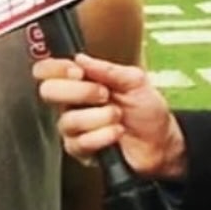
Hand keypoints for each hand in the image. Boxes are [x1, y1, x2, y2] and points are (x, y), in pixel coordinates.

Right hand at [34, 53, 186, 179]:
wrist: (161, 143)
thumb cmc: (148, 111)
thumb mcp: (135, 81)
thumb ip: (108, 69)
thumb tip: (81, 59)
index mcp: (82, 81)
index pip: (49, 70)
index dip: (57, 68)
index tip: (78, 72)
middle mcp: (73, 103)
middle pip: (49, 92)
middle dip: (80, 92)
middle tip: (103, 95)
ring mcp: (75, 128)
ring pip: (67, 120)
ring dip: (98, 117)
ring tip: (117, 117)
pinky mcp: (81, 150)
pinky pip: (79, 142)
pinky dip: (102, 136)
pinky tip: (116, 133)